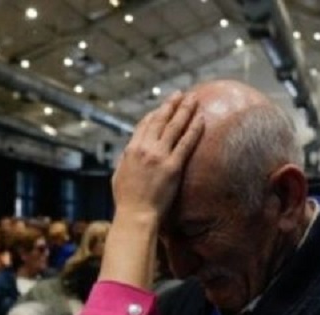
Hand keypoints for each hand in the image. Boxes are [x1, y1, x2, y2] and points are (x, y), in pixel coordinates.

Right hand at [111, 91, 203, 220]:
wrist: (136, 215)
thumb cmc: (127, 201)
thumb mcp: (119, 176)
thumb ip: (125, 160)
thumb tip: (129, 152)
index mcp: (131, 150)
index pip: (144, 125)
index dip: (155, 114)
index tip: (164, 107)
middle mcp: (145, 148)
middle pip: (160, 120)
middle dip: (171, 104)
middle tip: (181, 94)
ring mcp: (159, 156)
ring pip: (174, 126)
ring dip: (185, 110)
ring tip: (194, 98)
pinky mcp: (173, 166)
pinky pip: (186, 142)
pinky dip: (194, 129)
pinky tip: (201, 118)